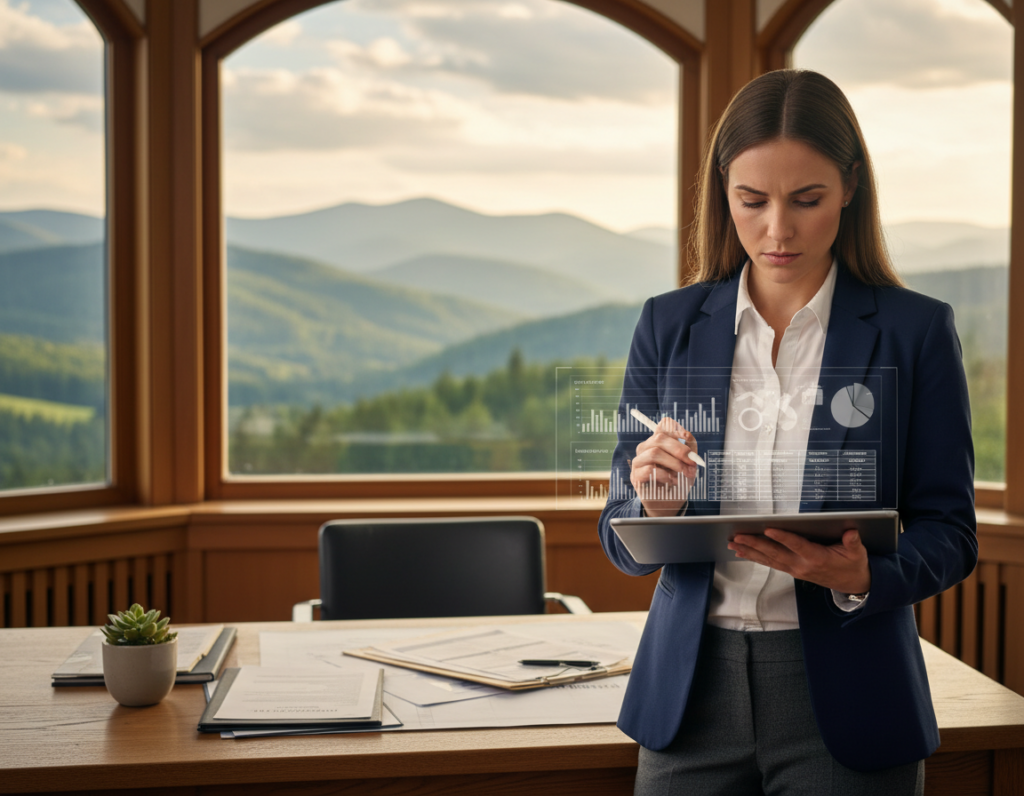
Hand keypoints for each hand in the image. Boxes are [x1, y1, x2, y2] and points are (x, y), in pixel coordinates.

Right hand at [629, 416, 698, 517]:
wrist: (670, 502)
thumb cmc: (679, 479)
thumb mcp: (689, 464)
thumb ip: (690, 449)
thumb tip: (687, 436)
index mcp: (658, 442)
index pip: (663, 426)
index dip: (675, 429)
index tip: (687, 438)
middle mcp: (646, 448)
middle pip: (659, 438)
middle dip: (679, 449)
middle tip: (692, 462)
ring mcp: (639, 461)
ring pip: (654, 453)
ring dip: (674, 463)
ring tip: (684, 473)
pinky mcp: (636, 476)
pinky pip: (649, 470)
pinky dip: (665, 475)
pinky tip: (673, 481)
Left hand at [727, 528, 870, 593]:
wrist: (854, 584)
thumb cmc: (853, 565)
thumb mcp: (857, 552)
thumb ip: (853, 542)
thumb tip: (851, 532)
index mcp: (817, 558)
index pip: (797, 545)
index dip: (783, 537)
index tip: (769, 530)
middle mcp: (802, 565)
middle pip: (775, 553)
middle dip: (755, 544)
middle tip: (738, 537)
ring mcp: (796, 569)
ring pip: (769, 559)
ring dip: (750, 551)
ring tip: (733, 544)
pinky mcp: (792, 571)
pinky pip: (771, 563)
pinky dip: (756, 558)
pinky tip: (743, 553)